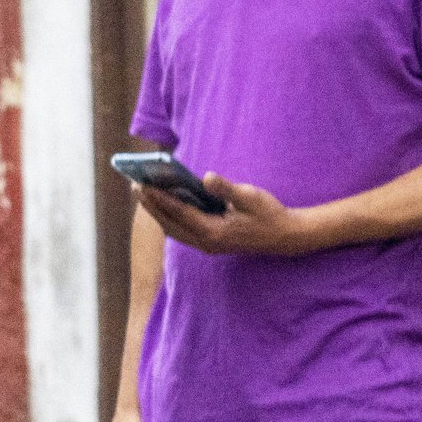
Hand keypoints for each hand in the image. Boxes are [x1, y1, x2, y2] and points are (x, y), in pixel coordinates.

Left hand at [135, 179, 318, 257]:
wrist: (285, 237)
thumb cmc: (268, 215)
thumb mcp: (250, 197)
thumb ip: (227, 188)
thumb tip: (207, 177)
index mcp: (214, 231)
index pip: (180, 214)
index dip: (160, 200)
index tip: (144, 186)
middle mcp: (207, 242)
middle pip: (170, 224)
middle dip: (152, 206)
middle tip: (136, 186)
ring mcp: (208, 245)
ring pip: (174, 230)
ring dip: (158, 213)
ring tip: (145, 194)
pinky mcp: (210, 242)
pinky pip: (183, 231)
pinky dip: (170, 218)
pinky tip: (165, 204)